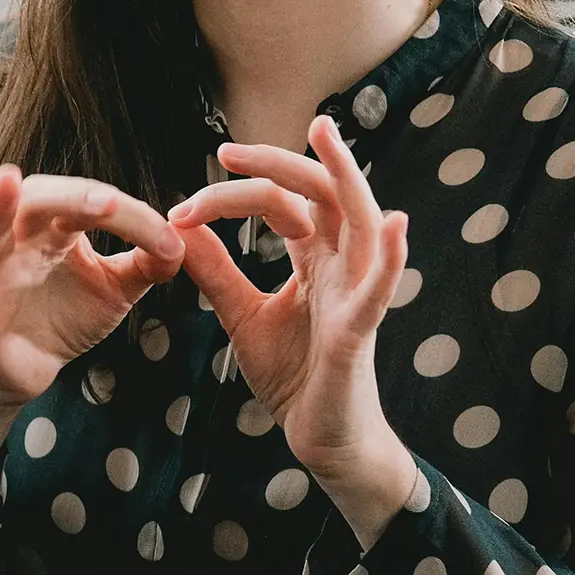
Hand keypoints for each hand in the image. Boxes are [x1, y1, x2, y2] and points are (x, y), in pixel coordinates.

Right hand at [0, 167, 185, 414]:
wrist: (31, 370)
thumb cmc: (69, 315)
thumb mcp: (117, 289)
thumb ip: (149, 264)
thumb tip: (184, 242)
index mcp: (59, 228)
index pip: (94, 206)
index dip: (133, 220)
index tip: (171, 244)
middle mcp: (21, 239)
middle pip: (41, 200)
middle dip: (74, 197)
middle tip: (107, 203)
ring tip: (6, 181)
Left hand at [169, 116, 416, 547]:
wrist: (319, 438)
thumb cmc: (293, 375)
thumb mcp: (241, 315)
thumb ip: (217, 272)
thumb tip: (181, 226)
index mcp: (314, 259)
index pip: (280, 204)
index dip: (232, 195)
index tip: (181, 207)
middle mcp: (341, 266)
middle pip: (318, 194)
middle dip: (277, 164)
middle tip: (226, 150)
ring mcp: (356, 294)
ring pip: (360, 220)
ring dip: (345, 176)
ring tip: (327, 136)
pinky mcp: (361, 332)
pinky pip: (381, 289)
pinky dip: (389, 257)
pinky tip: (394, 223)